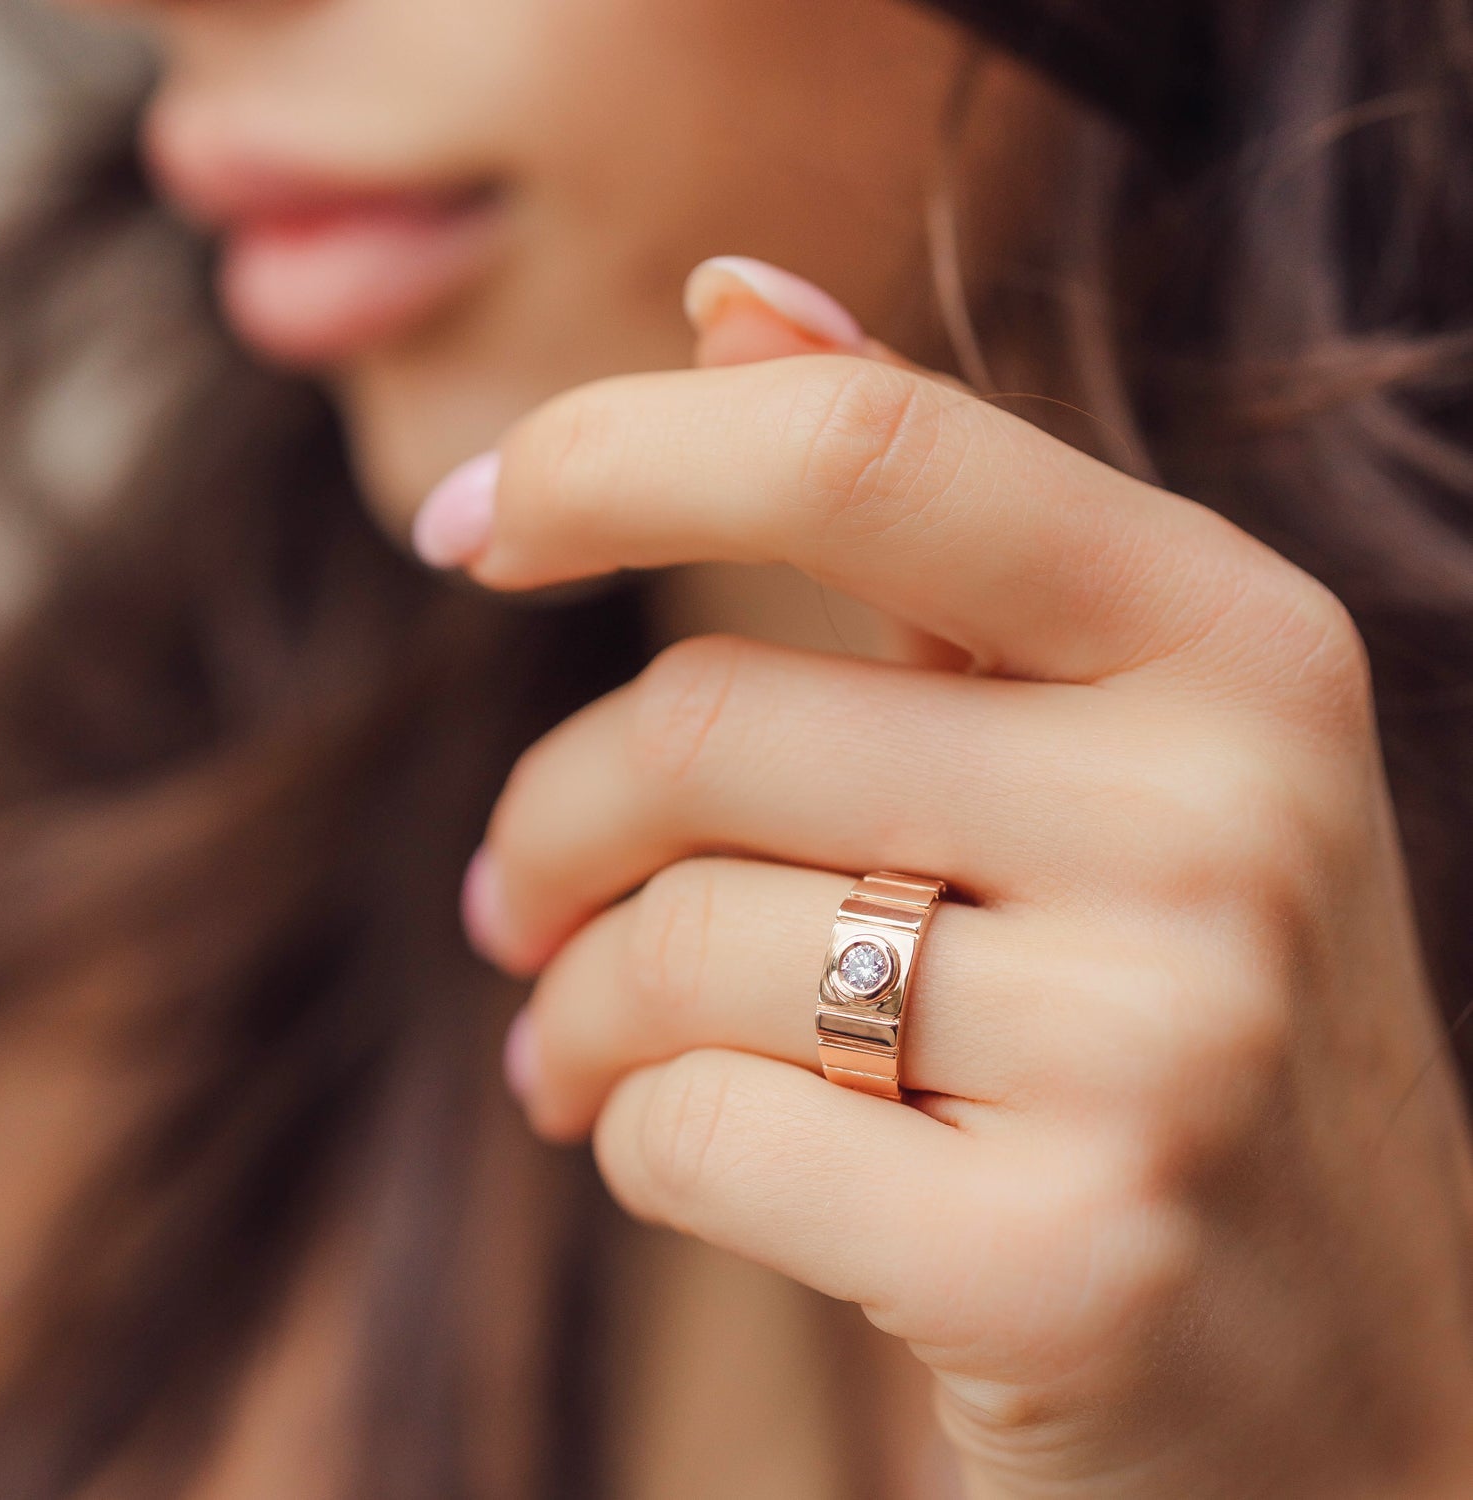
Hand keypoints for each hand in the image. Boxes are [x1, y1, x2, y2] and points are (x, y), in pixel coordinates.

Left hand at [415, 258, 1472, 1497]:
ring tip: (571, 1049)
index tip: (460, 521)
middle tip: (506, 899)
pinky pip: (697, 1136)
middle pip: (712, 723)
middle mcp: (1230, 817)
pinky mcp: (1068, 1267)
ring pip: (680, 945)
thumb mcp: (1094, 738)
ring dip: (575, 1003)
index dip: (614, 455)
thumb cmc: (1161, 1009)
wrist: (1342, 1359)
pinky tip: (668, 1149)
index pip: (866, 450)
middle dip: (551, 820)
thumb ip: (923, 506)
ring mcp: (1167, 1050)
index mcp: (1235, 645)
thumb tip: (729, 295)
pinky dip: (630, 1137)